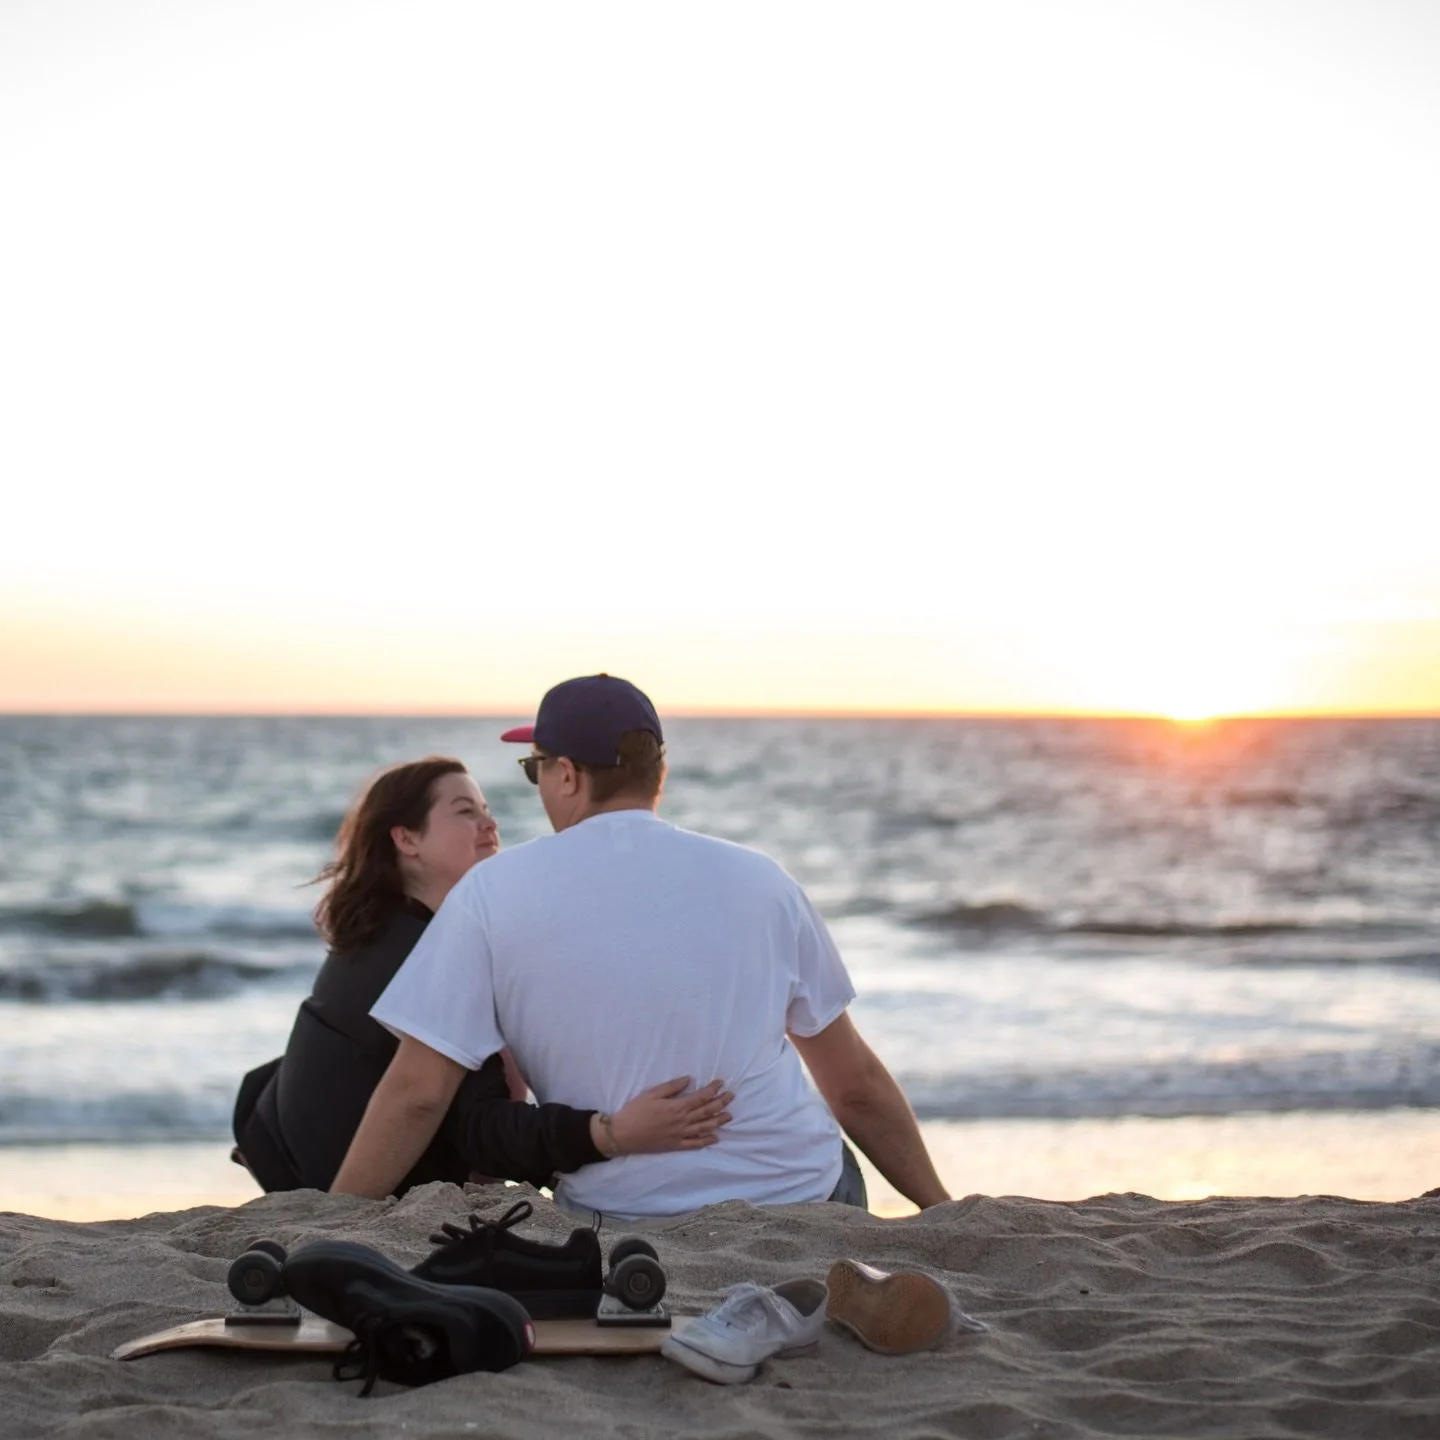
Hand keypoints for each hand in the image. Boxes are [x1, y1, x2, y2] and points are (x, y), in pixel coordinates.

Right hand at [606, 1077, 733, 1155]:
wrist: (623, 1134)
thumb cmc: (635, 1111)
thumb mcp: (652, 1094)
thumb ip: (672, 1087)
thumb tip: (689, 1079)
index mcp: (677, 1107)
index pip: (701, 1097)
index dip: (713, 1090)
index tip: (721, 1083)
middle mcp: (682, 1121)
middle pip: (707, 1112)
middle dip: (721, 1103)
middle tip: (731, 1096)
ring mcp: (680, 1135)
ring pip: (704, 1128)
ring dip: (718, 1121)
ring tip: (729, 1115)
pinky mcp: (675, 1145)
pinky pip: (694, 1144)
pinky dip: (706, 1141)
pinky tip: (715, 1138)